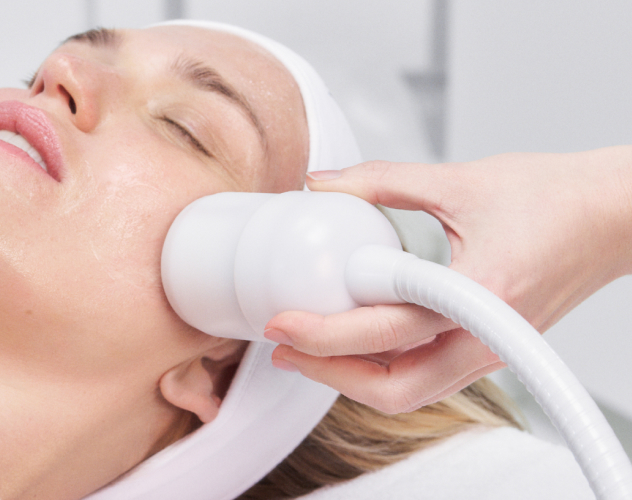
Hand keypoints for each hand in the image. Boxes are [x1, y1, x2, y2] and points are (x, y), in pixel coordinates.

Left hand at [265, 146, 631, 412]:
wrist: (614, 215)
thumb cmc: (554, 197)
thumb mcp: (459, 180)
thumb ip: (382, 181)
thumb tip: (321, 182)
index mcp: (483, 293)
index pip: (389, 331)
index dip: (325, 334)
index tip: (280, 321)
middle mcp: (488, 336)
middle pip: (395, 388)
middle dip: (329, 373)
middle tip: (282, 346)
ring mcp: (491, 350)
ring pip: (410, 391)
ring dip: (351, 377)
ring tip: (305, 348)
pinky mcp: (489, 348)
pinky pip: (426, 377)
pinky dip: (381, 368)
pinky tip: (350, 340)